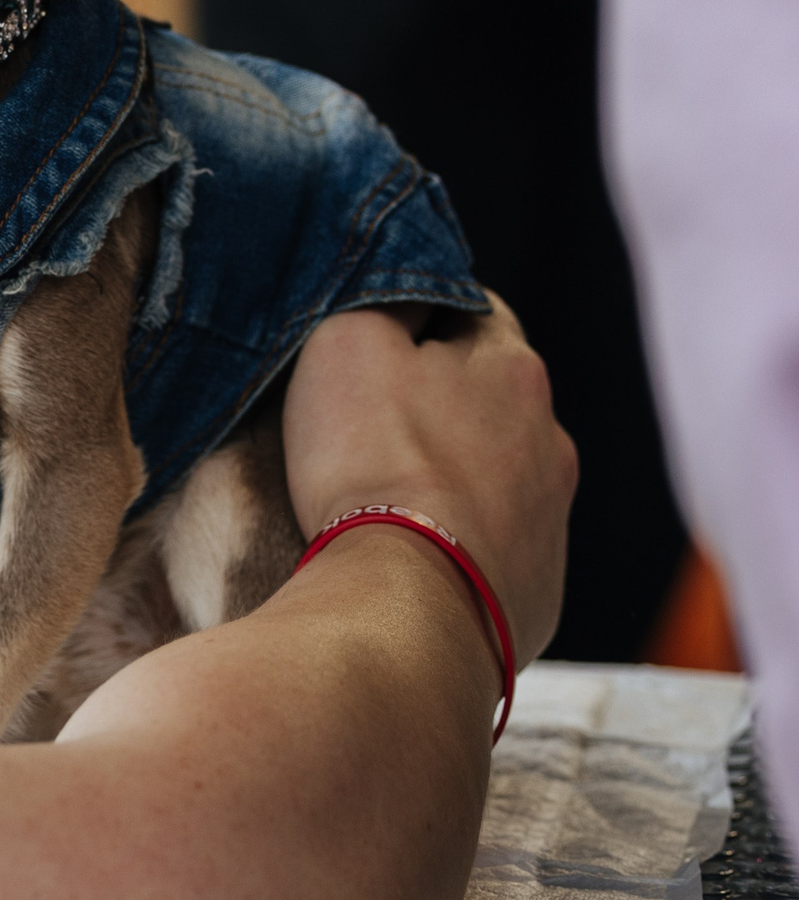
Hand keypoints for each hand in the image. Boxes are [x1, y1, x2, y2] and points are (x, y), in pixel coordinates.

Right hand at [283, 293, 575, 663]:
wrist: (407, 605)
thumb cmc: (370, 461)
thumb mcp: (347, 341)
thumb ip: (385, 301)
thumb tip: (411, 294)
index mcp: (511, 367)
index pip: (474, 310)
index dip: (423, 315)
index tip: (378, 339)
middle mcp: (551, 439)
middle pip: (493, 399)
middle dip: (444, 403)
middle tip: (372, 425)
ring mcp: (552, 521)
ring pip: (502, 477)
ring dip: (456, 478)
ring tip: (388, 502)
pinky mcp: (540, 593)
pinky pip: (497, 552)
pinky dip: (461, 546)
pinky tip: (412, 561)